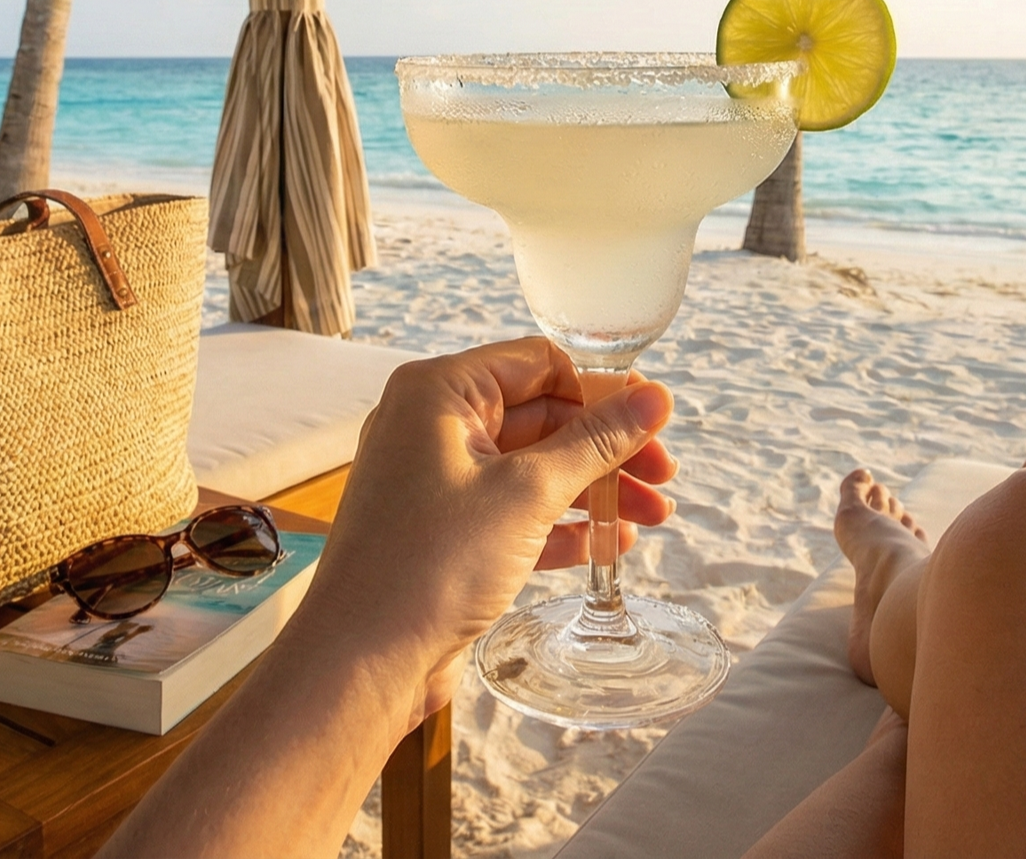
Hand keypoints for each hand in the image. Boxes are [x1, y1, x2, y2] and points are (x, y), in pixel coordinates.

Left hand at [290, 337, 676, 722]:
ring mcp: (436, 483)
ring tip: (653, 517)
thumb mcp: (528, 494)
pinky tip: (609, 545)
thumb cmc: (429, 564)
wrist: (361, 661)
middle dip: (607, 447)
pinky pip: (514, 513)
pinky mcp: (444, 534)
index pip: (538, 363)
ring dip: (594, 489)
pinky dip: (561, 525)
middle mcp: (432, 428)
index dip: (602, 388)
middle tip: (664, 477)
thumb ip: (596, 443)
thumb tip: (655, 397)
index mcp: (438, 393)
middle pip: (541, 416)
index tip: (654, 420)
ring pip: (533, 469)